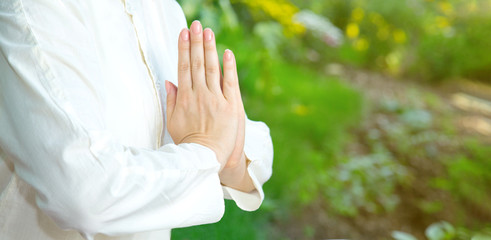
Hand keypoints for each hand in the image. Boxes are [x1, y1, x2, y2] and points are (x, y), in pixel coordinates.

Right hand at [165, 21, 239, 168]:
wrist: (206, 158)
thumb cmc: (188, 142)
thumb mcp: (173, 122)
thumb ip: (171, 100)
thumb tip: (169, 82)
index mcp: (184, 97)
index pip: (183, 67)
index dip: (183, 48)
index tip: (183, 33)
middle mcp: (199, 95)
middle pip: (196, 63)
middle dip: (195, 42)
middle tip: (196, 24)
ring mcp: (215, 99)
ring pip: (211, 69)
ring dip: (209, 49)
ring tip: (208, 31)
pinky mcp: (231, 106)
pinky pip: (229, 83)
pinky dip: (228, 67)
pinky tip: (226, 52)